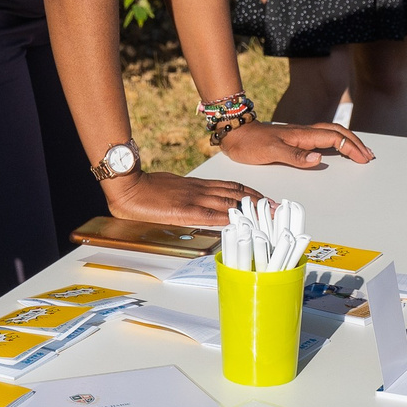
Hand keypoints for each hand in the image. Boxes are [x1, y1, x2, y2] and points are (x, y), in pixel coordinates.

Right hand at [105, 169, 266, 226]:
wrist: (130, 187)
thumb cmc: (148, 188)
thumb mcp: (173, 186)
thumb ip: (189, 193)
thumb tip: (199, 201)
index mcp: (198, 185)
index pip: (231, 186)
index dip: (250, 192)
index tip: (265, 198)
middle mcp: (200, 190)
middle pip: (236, 193)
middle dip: (257, 201)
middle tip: (276, 207)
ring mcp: (194, 199)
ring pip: (229, 202)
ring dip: (249, 208)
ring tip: (266, 213)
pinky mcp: (186, 211)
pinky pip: (212, 214)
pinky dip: (228, 217)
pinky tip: (240, 221)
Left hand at [218, 119, 373, 168]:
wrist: (234, 133)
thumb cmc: (250, 143)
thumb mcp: (270, 152)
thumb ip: (295, 156)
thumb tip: (319, 158)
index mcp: (302, 135)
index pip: (335, 137)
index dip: (352, 147)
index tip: (363, 159)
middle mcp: (304, 133)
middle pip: (337, 132)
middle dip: (355, 142)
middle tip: (368, 155)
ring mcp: (300, 135)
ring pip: (331, 133)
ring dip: (348, 141)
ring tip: (359, 151)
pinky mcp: (295, 139)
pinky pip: (322, 138)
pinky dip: (335, 143)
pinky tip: (336, 150)